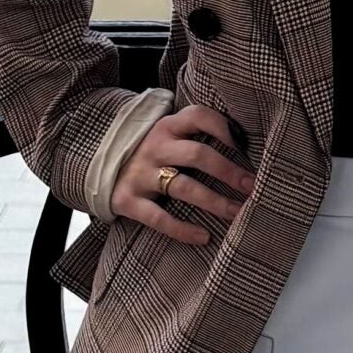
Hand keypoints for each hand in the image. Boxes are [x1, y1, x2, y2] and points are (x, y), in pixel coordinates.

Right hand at [111, 103, 256, 241]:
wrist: (100, 165)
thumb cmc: (152, 152)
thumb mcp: (168, 134)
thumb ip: (197, 132)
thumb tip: (245, 145)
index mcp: (167, 127)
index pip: (198, 116)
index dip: (223, 128)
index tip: (246, 146)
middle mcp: (154, 148)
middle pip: (197, 155)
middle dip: (228, 171)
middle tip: (253, 187)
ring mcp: (140, 174)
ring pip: (183, 187)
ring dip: (215, 201)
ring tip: (238, 213)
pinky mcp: (128, 201)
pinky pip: (159, 218)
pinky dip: (182, 229)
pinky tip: (204, 236)